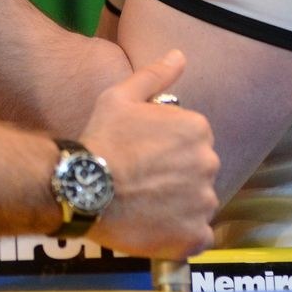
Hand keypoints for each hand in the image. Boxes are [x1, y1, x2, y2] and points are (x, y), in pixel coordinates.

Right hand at [77, 50, 219, 259]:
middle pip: (198, 171)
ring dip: (179, 206)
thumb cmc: (101, 140)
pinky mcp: (194, 235)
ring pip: (198, 203)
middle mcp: (208, 163)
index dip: (167, 149)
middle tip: (142, 181)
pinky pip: (198, 236)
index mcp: (197, 129)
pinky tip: (155, 227)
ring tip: (144, 205)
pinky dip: (182, 235)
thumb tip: (179, 55)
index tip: (144, 156)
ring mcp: (203, 202)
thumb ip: (155, 76)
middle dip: (176, 177)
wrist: (83, 188)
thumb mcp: (120, 97)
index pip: (193, 140)